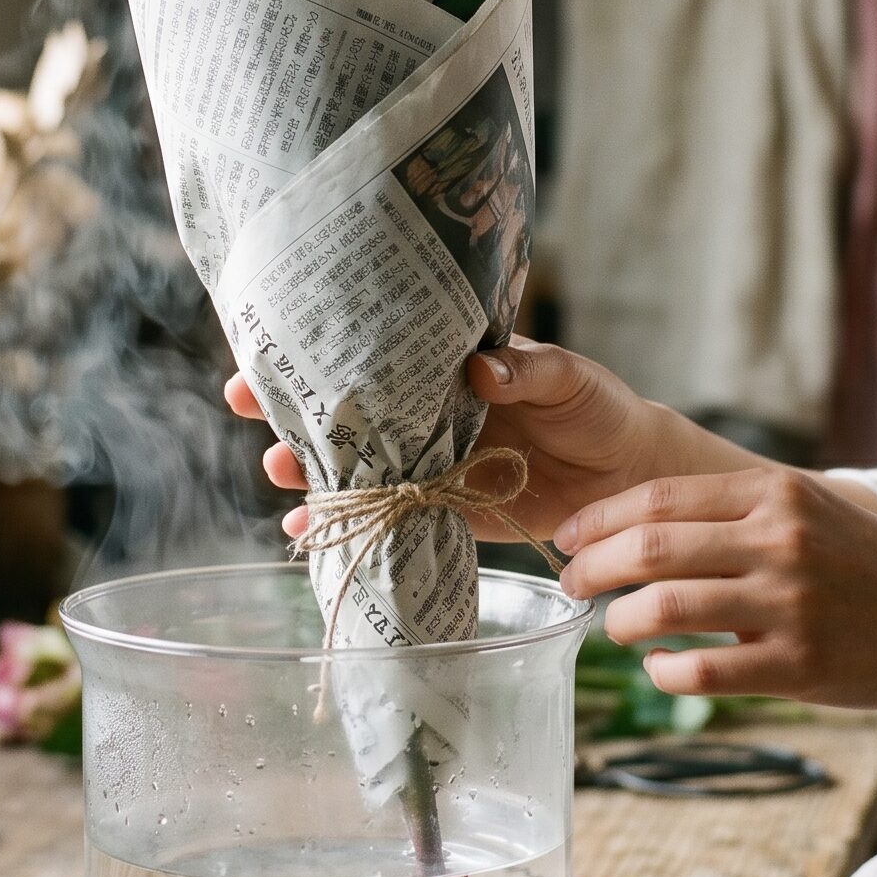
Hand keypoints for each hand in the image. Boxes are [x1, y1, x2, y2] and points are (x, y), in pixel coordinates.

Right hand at [223, 337, 697, 542]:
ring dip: (313, 467)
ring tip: (277, 471)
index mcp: (451, 367)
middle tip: (247, 403)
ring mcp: (432, 461)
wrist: (628, 476)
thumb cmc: (599, 408)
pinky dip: (350, 526)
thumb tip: (483, 369)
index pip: (378, 350)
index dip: (325, 346)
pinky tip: (308, 535)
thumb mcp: (571, 378)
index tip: (274, 342)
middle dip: (295, 404)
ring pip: (358, 462)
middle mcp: (430, 411)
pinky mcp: (445, 509)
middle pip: (350, 407)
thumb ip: (528, 371)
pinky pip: (388, 515)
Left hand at [553, 466, 876, 708]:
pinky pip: (701, 670)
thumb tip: (637, 525)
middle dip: (591, 568)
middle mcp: (779, 540)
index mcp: (775, 493)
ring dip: (621, 621)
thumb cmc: (871, 566)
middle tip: (571, 586)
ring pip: (663, 608)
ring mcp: (789, 604)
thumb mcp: (809, 509)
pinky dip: (663, 669)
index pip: (658, 496)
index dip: (598, 520)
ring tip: (616, 627)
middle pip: (648, 548)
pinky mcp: (799, 665)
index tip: (566, 538)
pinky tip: (661, 667)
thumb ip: (736, 511)